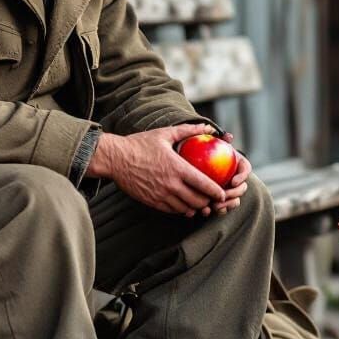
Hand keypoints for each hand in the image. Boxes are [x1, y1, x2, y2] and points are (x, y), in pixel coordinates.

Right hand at [86, 124, 226, 216]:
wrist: (115, 159)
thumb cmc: (139, 144)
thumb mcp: (164, 134)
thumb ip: (188, 131)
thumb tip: (207, 127)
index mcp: (177, 168)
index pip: (203, 184)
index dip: (217, 191)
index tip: (223, 193)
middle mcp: (170, 184)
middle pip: (197, 200)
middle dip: (208, 202)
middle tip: (213, 199)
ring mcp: (161, 195)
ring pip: (186, 209)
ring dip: (195, 208)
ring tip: (201, 204)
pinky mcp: (152, 201)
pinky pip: (172, 211)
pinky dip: (181, 210)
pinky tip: (185, 206)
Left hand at [206, 131, 250, 216]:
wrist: (192, 162)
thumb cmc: (202, 150)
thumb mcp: (209, 142)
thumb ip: (219, 138)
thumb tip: (228, 136)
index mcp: (237, 164)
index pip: (245, 170)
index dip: (242, 177)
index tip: (233, 182)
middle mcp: (236, 179)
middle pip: (242, 189)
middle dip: (234, 194)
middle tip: (222, 196)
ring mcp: (229, 192)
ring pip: (234, 201)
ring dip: (227, 205)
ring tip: (214, 206)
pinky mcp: (221, 201)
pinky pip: (223, 209)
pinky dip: (216, 211)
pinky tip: (206, 211)